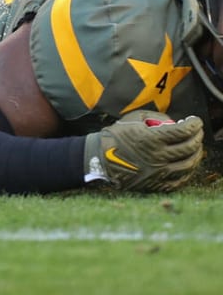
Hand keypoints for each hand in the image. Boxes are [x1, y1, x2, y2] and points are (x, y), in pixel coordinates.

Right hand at [83, 114, 203, 191]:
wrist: (102, 158)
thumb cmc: (117, 135)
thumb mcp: (133, 118)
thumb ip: (155, 117)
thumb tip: (173, 122)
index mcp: (153, 138)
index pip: (183, 131)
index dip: (194, 124)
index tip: (196, 121)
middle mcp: (159, 156)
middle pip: (190, 147)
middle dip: (197, 137)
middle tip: (198, 132)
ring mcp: (160, 172)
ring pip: (189, 164)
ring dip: (196, 154)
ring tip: (196, 147)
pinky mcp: (159, 184)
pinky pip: (181, 179)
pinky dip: (188, 170)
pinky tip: (187, 163)